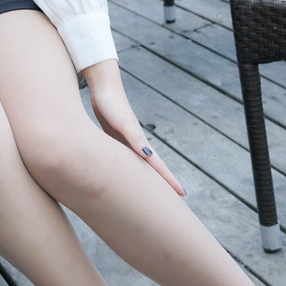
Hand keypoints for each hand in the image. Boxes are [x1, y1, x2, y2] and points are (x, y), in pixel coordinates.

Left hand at [81, 59, 185, 195]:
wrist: (102, 87)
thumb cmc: (112, 105)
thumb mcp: (123, 123)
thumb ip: (134, 139)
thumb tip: (148, 156)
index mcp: (140, 142)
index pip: (158, 165)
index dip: (170, 180)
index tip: (183, 194)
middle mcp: (136, 143)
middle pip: (152, 166)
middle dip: (163, 181)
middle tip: (174, 197)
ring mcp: (126, 140)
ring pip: (140, 163)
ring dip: (148, 175)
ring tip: (154, 189)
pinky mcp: (115, 137)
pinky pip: (126, 158)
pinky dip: (131, 167)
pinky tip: (127, 171)